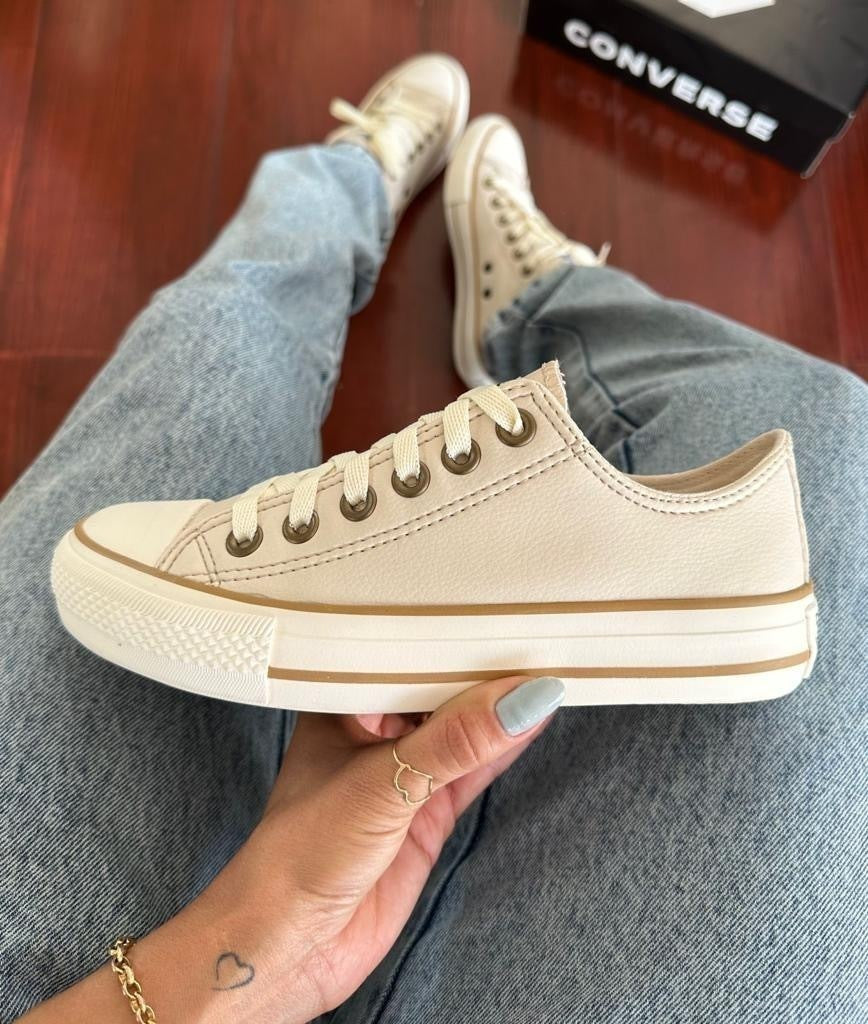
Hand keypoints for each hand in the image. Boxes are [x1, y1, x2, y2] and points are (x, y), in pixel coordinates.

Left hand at [21, 675, 563, 1023]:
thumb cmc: (297, 856)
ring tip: (547, 668)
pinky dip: (502, 751)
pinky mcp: (425, 815)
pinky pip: (472, 773)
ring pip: (460, 732)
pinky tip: (531, 721)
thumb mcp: (383, 784)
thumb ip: (456, 742)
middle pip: (436, 692)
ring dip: (498, 710)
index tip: (498, 616)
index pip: (404, 658)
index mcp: (343, 708)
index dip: (448, 637)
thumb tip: (521, 698)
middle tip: (533, 634)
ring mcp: (402, 776)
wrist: (287, 947)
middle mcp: (372, 736)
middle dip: (479, 669)